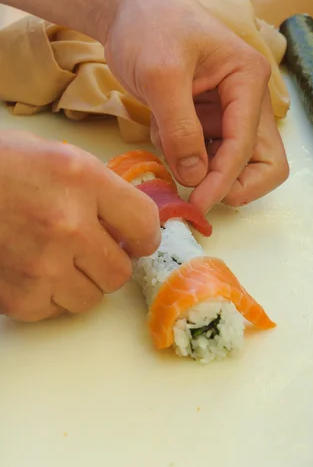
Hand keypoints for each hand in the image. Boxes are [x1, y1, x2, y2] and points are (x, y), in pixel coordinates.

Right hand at [0, 131, 159, 321]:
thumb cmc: (1, 164)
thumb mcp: (56, 155)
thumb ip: (97, 187)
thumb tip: (125, 219)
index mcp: (82, 179)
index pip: (144, 223)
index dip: (144, 236)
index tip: (136, 239)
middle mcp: (67, 223)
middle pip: (120, 271)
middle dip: (110, 263)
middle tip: (93, 251)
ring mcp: (41, 263)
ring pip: (90, 298)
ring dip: (80, 282)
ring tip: (58, 261)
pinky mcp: (16, 294)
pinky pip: (52, 310)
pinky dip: (47, 297)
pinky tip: (32, 272)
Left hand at [104, 0, 288, 213]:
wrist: (126, 6)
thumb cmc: (147, 25)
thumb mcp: (161, 76)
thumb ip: (180, 129)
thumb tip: (195, 179)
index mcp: (248, 80)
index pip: (246, 144)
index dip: (224, 179)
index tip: (198, 205)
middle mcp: (247, 99)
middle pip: (264, 161)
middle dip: (234, 183)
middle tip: (200, 194)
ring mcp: (228, 111)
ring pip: (236, 162)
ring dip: (206, 169)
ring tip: (169, 144)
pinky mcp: (207, 118)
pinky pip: (207, 153)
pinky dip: (186, 155)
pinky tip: (162, 130)